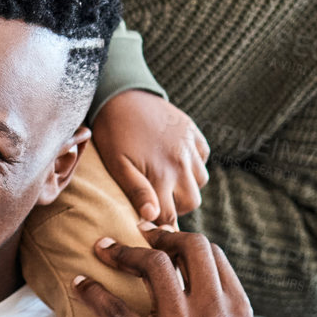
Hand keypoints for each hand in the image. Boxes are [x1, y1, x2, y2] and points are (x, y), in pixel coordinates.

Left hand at [72, 228, 255, 316]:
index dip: (180, 239)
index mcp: (237, 311)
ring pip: (153, 264)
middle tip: (133, 234)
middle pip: (188, 247)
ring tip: (102, 249)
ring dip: (122, 251)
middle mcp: (215, 314)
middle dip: (156, 234)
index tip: (158, 237)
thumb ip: (218, 310)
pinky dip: (92, 291)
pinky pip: (115, 309)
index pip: (211, 253)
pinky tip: (79, 285)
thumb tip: (191, 278)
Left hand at [92, 90, 208, 226]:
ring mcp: (191, 146)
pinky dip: (193, 163)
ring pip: (200, 181)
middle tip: (155, 197)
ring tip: (164, 177)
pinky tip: (174, 158)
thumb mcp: (117, 163)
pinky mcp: (194, 132)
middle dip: (174, 205)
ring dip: (185, 184)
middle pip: (191, 202)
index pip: (170, 216)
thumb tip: (152, 218)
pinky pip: (203, 158)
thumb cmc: (113, 131)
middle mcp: (182, 162)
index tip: (149, 222)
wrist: (120, 93)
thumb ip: (137, 191)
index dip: (159, 223)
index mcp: (162, 174)